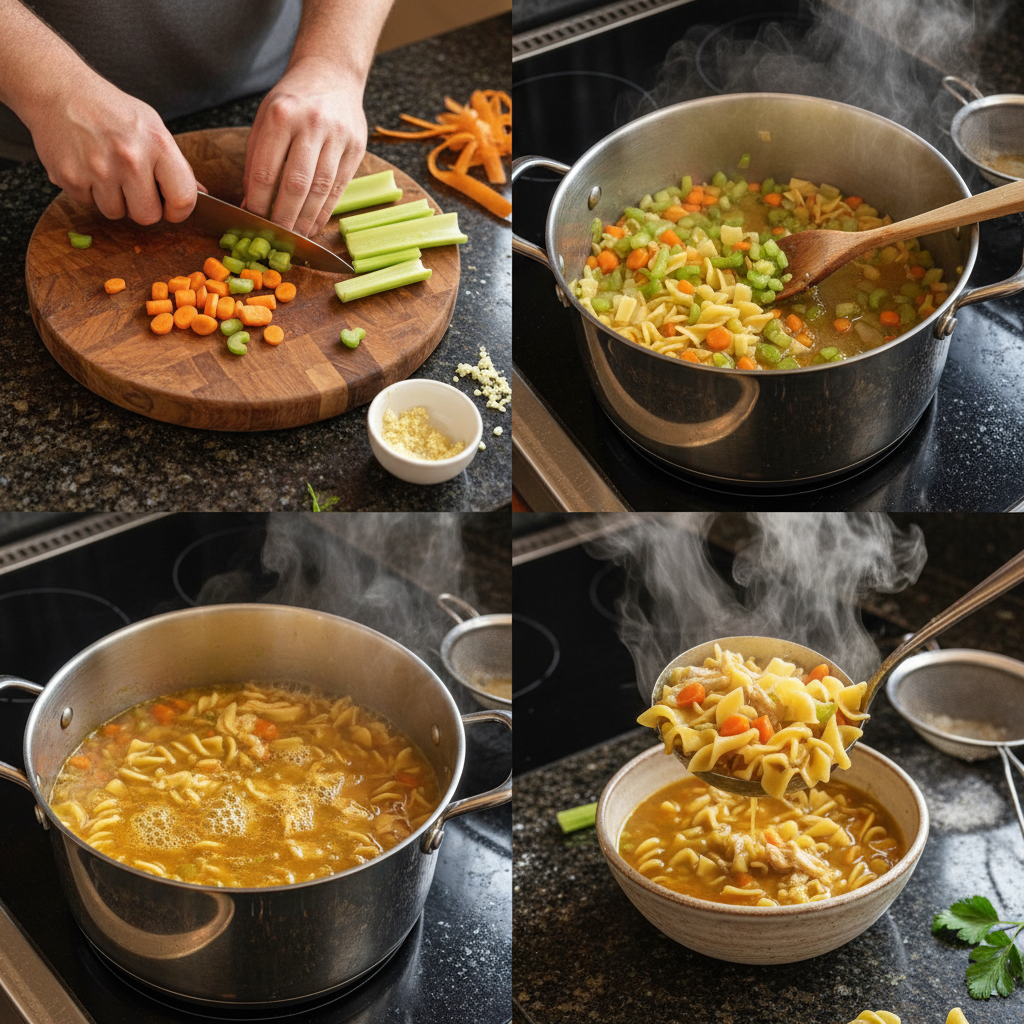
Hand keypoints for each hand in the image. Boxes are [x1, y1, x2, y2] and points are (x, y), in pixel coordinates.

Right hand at [27, 73, 196, 224]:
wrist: (56, 88)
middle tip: (133, 185)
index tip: (170, 207)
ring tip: (106, 170)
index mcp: (158, 144)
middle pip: (148, 216)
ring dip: (113, 199)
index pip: (184, 199)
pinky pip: (88, 204)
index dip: (179, 210)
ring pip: (116, 213)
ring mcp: (98, 170)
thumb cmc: (110, 109)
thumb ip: (176, 165)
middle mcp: (130, 158)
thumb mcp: (152, 127)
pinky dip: (88, 191)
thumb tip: (201, 192)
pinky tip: (86, 165)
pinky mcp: (70, 178)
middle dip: (142, 207)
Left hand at [242, 57, 366, 237]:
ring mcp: (337, 136)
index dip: (260, 202)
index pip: (267, 170)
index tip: (254, 220)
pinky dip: (325, 211)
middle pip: (296, 184)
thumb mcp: (265, 120)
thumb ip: (257, 161)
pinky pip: (339, 188)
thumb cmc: (292, 101)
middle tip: (276, 238)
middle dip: (285, 218)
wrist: (332, 74)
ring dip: (307, 220)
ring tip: (296, 237)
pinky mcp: (356, 148)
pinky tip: (314, 225)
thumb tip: (251, 204)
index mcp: (281, 115)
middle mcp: (311, 124)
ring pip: (320, 190)